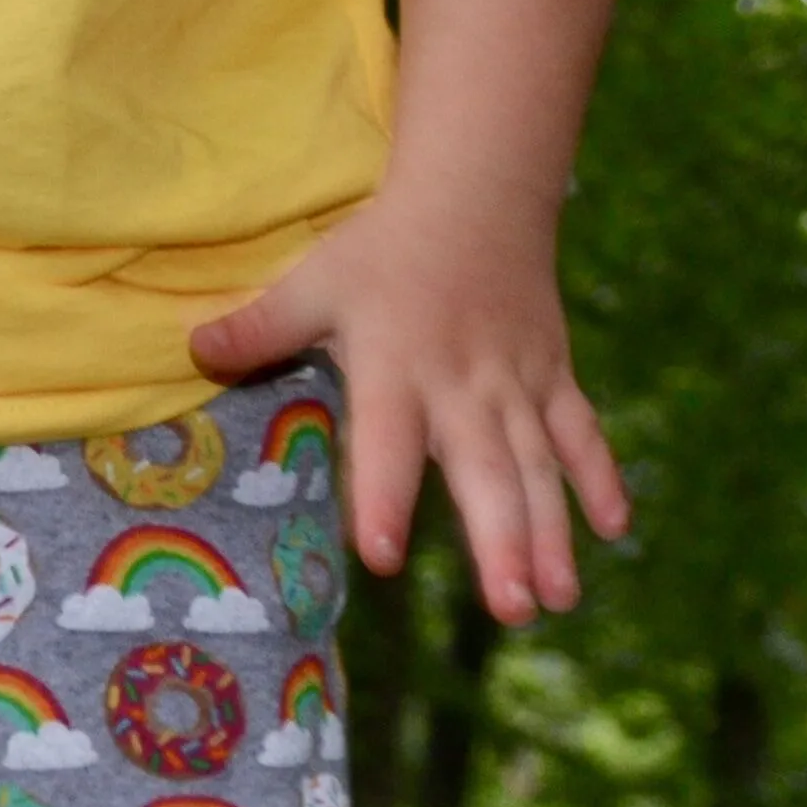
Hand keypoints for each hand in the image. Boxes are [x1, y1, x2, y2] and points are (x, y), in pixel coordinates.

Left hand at [191, 189, 628, 624]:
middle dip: (501, 541)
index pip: (386, 443)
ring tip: (555, 599)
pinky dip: (600, 477)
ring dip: (551, 532)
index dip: (383, 497)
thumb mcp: (315, 280)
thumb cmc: (385, 249)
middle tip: (510, 610)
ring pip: (537, 467)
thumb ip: (259, 327)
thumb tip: (190, 349)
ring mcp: (516, 385)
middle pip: (484, 471)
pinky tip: (616, 531)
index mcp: (395, 369)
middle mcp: (461, 387)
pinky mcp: (554, 377)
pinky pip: (580, 432)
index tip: (380, 555)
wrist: (475, 195)